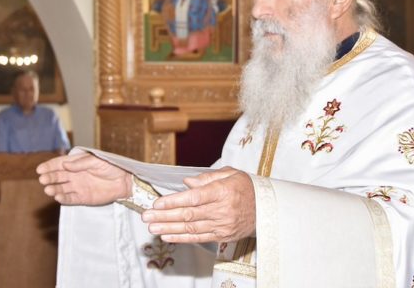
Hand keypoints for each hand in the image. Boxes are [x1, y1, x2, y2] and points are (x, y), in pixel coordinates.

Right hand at [36, 151, 131, 205]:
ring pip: (62, 188)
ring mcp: (78, 186)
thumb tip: (65, 165)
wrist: (125, 181)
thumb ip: (82, 163)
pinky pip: (70, 198)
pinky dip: (63, 198)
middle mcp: (75, 175)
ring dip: (54, 189)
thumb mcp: (97, 161)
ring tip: (48, 190)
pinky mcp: (82, 197)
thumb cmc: (112, 167)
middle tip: (43, 180)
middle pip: (58, 176)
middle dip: (49, 178)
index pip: (60, 164)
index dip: (49, 166)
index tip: (40, 169)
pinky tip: (58, 197)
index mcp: (77, 164)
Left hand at [141, 167, 255, 242]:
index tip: (158, 202)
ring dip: (168, 228)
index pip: (194, 198)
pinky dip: (181, 238)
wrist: (266, 209)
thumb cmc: (246, 187)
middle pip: (188, 214)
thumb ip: (208, 177)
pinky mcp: (221, 236)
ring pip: (190, 228)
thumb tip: (186, 182)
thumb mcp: (230, 174)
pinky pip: (198, 238)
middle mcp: (221, 210)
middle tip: (146, 216)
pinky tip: (167, 235)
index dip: (174, 201)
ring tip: (152, 226)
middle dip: (165, 216)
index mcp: (222, 191)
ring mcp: (221, 225)